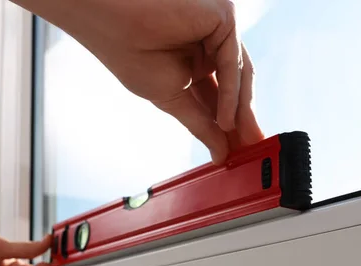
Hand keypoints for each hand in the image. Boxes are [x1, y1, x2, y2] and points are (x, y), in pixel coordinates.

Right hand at [14, 0, 263, 163]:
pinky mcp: (224, 17)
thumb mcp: (171, 97)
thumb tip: (219, 151)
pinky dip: (232, 93)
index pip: (219, 95)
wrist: (110, 23)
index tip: (236, 152)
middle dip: (242, 120)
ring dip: (240, 111)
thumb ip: (200, 124)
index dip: (228, 124)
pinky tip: (227, 120)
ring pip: (240, 74)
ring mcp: (218, 29)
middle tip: (249, 150)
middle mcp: (210, 42)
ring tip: (240, 142)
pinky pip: (234, 61)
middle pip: (236, 85)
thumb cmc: (130, 53)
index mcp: (195, 58)